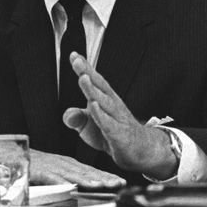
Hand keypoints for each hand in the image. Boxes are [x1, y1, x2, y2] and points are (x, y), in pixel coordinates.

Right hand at [29, 149, 124, 188]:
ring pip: (75, 174)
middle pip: (88, 172)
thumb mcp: (55, 172)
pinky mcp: (42, 172)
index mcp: (69, 164)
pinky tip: (73, 187)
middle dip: (104, 178)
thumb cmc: (35, 165)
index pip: (92, 171)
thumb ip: (68, 180)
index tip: (121, 182)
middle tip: (119, 183)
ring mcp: (54, 167)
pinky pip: (54, 178)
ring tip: (103, 185)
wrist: (13, 155)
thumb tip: (80, 191)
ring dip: (89, 179)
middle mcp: (65, 164)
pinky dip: (64, 182)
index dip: (107, 176)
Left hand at [62, 53, 176, 178]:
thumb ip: (76, 118)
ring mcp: (118, 119)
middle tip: (77, 61)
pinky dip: (101, 115)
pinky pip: (110, 124)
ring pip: (105, 102)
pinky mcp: (120, 136)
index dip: (85, 68)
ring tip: (83, 78)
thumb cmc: (113, 134)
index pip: (95, 81)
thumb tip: (68, 115)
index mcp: (106, 100)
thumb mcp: (88, 126)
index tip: (74, 55)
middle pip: (100, 86)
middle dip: (88, 72)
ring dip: (93, 89)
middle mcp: (113, 105)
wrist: (139, 151)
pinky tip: (94, 106)